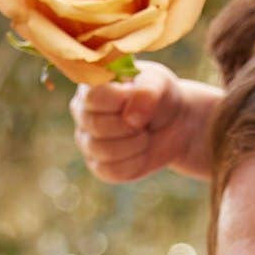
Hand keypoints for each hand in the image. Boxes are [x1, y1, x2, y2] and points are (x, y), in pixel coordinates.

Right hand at [70, 62, 204, 184]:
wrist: (172, 124)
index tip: (136, 98)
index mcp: (91, 86)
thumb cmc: (159, 97)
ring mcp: (87, 141)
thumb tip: (130, 118)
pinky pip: (113, 171)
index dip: (119, 101)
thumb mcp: (159, 83)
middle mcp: (82, 113)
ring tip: (144, 134)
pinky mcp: (99, 167)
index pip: (93, 96)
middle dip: (130, 125)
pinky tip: (142, 151)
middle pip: (96, 125)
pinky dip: (136, 162)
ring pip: (103, 150)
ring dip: (135, 143)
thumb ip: (146, 91)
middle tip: (144, 120)